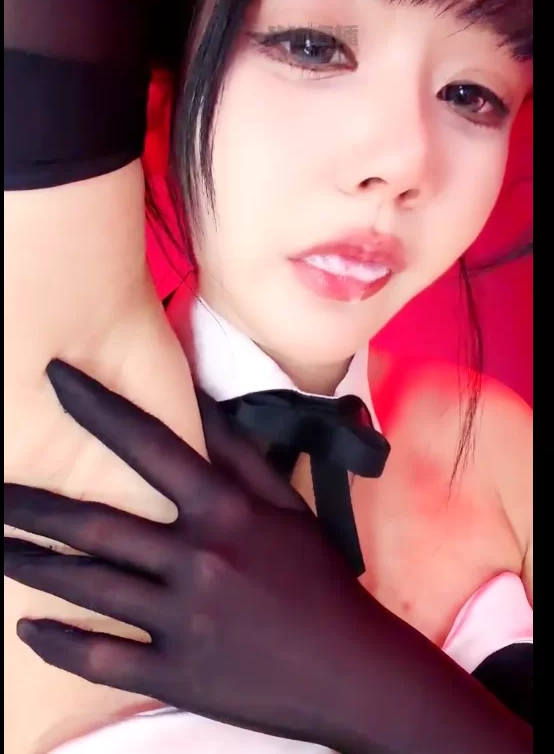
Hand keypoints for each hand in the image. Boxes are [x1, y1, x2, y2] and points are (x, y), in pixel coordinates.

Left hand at [4, 361, 531, 753]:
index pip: (148, 444)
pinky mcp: (177, 673)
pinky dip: (58, 643)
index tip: (55, 377)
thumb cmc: (319, 577)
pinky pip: (101, 657)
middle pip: (93, 525)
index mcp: (224, 511)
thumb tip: (196, 402)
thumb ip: (237, 453)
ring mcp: (182, 620)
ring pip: (86, 587)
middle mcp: (197, 559)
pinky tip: (27, 626)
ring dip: (30, 565)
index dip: (96, 407)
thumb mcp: (286, 507)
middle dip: (31, 506)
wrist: (351, 669)